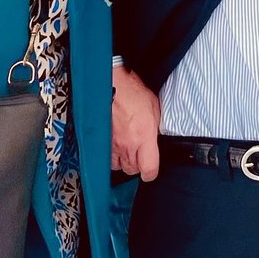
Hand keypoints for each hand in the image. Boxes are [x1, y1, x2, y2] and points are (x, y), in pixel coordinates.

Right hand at [112, 61, 160, 180]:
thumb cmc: (132, 92)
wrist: (111, 84)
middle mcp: (127, 144)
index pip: (149, 169)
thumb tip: (157, 139)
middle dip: (138, 165)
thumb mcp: (155, 108)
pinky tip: (116, 147)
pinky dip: (112, 156)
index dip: (151, 173)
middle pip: (133, 170)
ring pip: (119, 166)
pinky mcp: (101, 142)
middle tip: (140, 155)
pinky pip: (106, 158)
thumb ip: (156, 128)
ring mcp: (112, 144)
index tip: (151, 170)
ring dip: (125, 161)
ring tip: (128, 150)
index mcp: (144, 136)